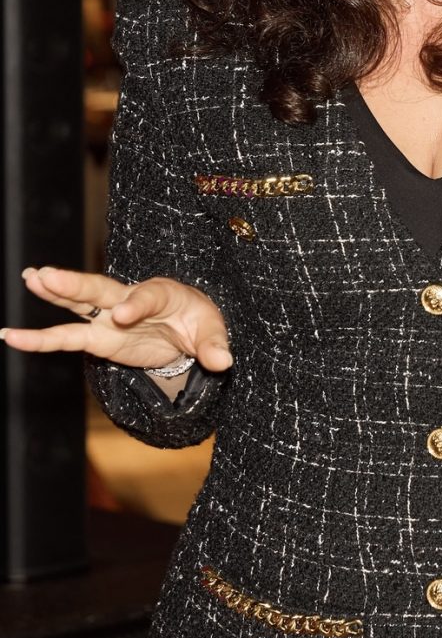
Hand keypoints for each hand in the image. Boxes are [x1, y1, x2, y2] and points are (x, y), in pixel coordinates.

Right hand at [1, 267, 232, 372]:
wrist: (187, 329)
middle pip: (101, 289)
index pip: (146, 296)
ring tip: (29, 279)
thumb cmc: (200, 322)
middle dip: (76, 284)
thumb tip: (223, 362)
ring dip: (54, 295)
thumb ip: (215, 345)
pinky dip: (39, 339)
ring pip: (78, 305)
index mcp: (162, 293)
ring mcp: (109, 317)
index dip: (134, 304)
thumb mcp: (213, 331)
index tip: (123, 315)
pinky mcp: (99, 337)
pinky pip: (66, 338)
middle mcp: (130, 299)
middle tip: (47, 274)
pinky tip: (12, 336)